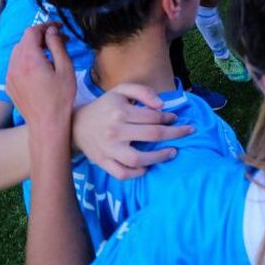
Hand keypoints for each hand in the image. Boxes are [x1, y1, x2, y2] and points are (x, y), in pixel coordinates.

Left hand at [7, 24, 75, 127]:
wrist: (46, 123)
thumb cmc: (61, 97)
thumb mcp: (66, 68)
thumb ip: (57, 46)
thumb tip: (52, 31)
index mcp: (30, 59)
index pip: (32, 32)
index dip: (45, 25)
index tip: (59, 27)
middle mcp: (15, 64)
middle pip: (24, 40)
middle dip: (40, 36)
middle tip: (58, 40)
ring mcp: (9, 75)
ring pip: (17, 52)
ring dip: (32, 47)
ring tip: (49, 53)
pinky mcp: (9, 84)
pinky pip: (15, 64)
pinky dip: (26, 59)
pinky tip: (39, 67)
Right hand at [72, 83, 193, 179]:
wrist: (76, 125)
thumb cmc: (104, 106)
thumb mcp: (121, 91)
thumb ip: (143, 91)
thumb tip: (161, 105)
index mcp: (120, 112)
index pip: (153, 116)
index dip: (169, 117)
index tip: (175, 118)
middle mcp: (115, 131)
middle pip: (153, 135)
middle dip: (175, 133)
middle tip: (188, 132)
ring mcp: (109, 149)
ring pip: (138, 159)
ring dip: (160, 157)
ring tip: (172, 152)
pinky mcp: (103, 162)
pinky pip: (123, 173)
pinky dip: (137, 172)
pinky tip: (147, 166)